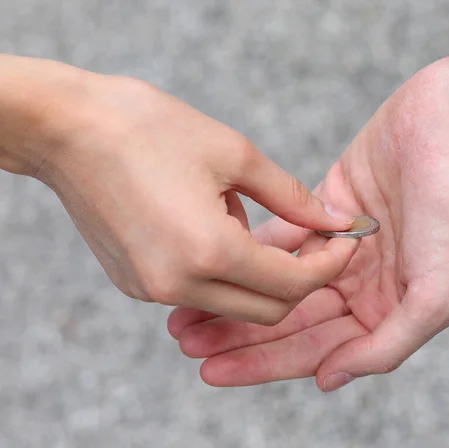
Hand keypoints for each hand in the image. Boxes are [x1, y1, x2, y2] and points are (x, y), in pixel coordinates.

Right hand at [25, 61, 358, 324]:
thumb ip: (291, 197)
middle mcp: (179, 284)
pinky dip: (224, 274)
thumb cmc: (149, 128)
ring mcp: (152, 291)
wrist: (67, 130)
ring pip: (234, 305)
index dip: (329, 265)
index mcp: (209, 252)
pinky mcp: (135, 286)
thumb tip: (333, 220)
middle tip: (313, 241)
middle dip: (301, 280)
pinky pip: (199, 293)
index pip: (293, 284)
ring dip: (261, 277)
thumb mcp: (234, 154)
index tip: (345, 240)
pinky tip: (217, 229)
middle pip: (268, 310)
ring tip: (256, 224)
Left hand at [167, 58, 448, 389]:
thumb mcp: (437, 296)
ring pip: (277, 278)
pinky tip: (216, 260)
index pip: (314, 347)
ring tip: (189, 309)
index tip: (213, 371)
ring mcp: (343, 245)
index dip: (263, 362)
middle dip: (238, 333)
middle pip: (288, 317)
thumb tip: (327, 379)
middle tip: (187, 343)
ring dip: (235, 291)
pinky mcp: (329, 205)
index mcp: (384, 310)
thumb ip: (384, 346)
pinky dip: (250, 249)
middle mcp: (361, 283)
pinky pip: (281, 235)